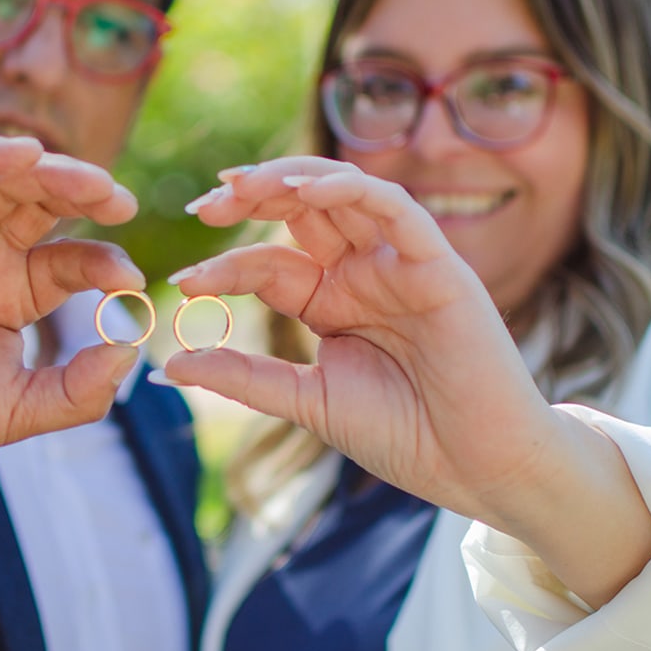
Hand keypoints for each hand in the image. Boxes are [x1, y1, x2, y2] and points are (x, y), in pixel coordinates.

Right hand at [0, 136, 145, 490]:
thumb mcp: (18, 410)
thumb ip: (80, 390)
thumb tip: (132, 349)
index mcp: (14, 293)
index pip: (72, 260)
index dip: (105, 262)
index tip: (130, 280)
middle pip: (44, 206)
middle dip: (86, 196)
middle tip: (121, 203)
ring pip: (2, 181)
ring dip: (48, 171)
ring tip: (90, 182)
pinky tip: (22, 154)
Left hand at [168, 157, 650, 605]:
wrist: (480, 469)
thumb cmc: (407, 436)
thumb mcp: (310, 402)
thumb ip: (246, 378)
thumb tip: (170, 364)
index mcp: (333, 301)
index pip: (268, 264)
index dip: (224, 265)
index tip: (183, 283)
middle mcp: (364, 273)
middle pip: (300, 213)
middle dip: (251, 198)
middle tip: (204, 206)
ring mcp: (401, 264)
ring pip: (343, 195)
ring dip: (292, 181)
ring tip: (243, 185)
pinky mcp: (439, 266)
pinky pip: (396, 209)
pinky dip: (353, 192)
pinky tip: (307, 191)